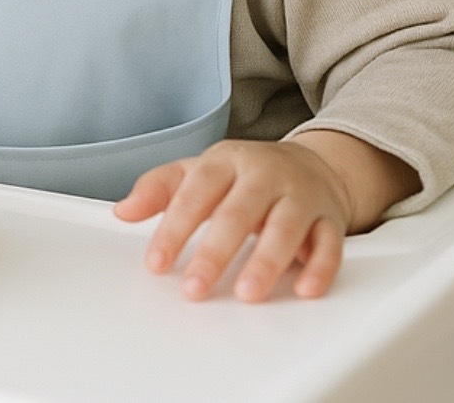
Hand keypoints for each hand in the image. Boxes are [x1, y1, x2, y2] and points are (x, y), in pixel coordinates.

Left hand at [113, 132, 411, 301]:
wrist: (311, 165)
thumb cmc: (244, 175)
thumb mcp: (198, 172)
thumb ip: (159, 189)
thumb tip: (123, 211)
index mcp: (225, 161)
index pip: (195, 193)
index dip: (174, 228)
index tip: (157, 262)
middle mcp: (264, 175)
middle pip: (238, 212)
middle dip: (215, 252)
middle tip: (195, 288)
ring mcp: (300, 195)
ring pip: (285, 227)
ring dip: (267, 261)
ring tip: (248, 292)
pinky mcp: (329, 219)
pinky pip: (330, 243)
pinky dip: (320, 267)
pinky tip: (305, 288)